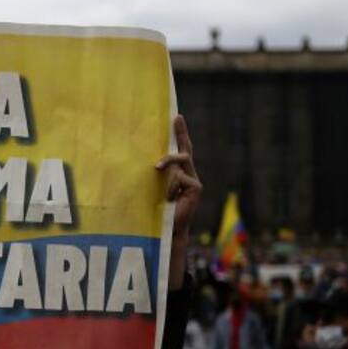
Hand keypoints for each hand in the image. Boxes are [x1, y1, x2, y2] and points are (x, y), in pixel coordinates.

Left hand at [156, 115, 202, 241]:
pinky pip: (179, 176)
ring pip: (178, 163)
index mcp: (178, 175)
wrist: (168, 231)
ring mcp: (193, 180)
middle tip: (177, 117)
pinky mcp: (196, 186)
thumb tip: (152, 161)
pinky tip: (169, 199)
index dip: (180, 134)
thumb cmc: (157, 212)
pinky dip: (170, 186)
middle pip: (185, 150)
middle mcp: (188, 175)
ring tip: (159, 177)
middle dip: (181, 133)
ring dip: (166, 168)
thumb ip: (157, 175)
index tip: (177, 117)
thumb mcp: (154, 188)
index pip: (179, 151)